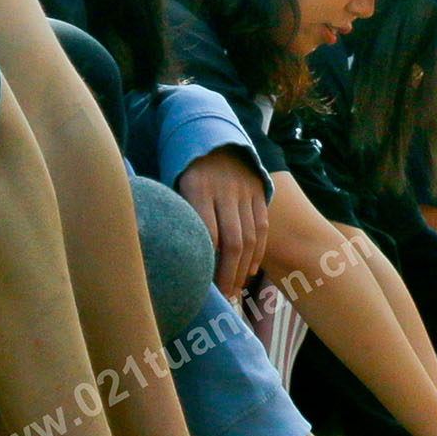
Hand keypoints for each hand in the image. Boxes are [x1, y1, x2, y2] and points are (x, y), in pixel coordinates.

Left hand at [175, 149, 270, 295]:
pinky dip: (258, 252)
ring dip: (243, 270)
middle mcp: (225, 189)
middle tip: (222, 297)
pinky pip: (262, 228)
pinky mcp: (259, 192)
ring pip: (250, 238)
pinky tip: (251, 271)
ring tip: (235, 291)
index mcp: (197, 187)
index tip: (201, 287)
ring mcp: (246, 191)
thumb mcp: (175, 185)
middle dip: (228, 275)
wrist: (214, 138)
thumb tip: (174, 256)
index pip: (207, 234)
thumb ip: (179, 215)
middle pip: (232, 242)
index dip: (206, 264)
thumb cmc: (185, 171)